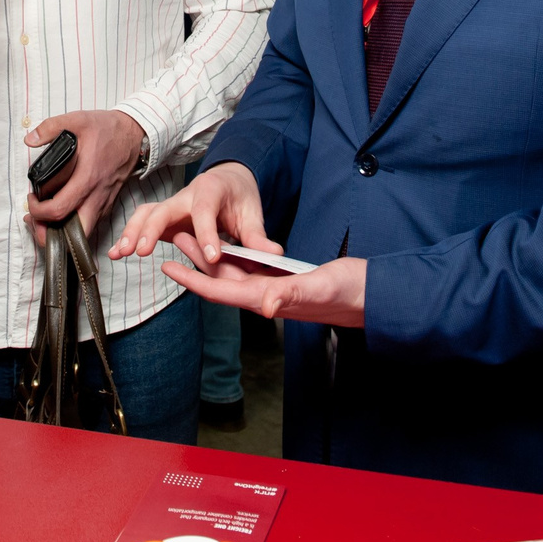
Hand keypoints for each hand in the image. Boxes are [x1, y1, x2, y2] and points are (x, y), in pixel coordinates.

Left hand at [24, 110, 145, 241]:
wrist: (133, 134)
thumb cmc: (108, 129)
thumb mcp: (78, 120)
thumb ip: (51, 127)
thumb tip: (30, 139)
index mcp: (87, 178)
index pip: (59, 209)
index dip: (39, 211)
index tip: (31, 199)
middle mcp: (97, 196)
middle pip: (75, 233)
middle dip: (51, 235)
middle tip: (36, 222)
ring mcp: (104, 202)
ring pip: (84, 232)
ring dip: (63, 233)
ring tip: (45, 220)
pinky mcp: (107, 203)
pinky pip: (90, 222)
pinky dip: (74, 224)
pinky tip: (62, 212)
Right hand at [110, 162, 277, 265]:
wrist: (228, 180)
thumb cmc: (240, 197)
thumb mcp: (253, 214)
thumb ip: (258, 236)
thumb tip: (273, 255)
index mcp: (211, 191)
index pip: (205, 211)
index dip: (207, 233)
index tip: (212, 256)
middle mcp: (186, 195)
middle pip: (164, 208)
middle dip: (152, 229)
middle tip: (143, 251)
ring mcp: (172, 204)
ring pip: (147, 214)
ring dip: (132, 232)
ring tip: (121, 253)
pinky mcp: (165, 216)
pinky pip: (143, 222)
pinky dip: (128, 236)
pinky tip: (115, 253)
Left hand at [163, 252, 367, 328]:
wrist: (374, 295)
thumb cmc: (350, 293)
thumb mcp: (320, 288)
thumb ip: (291, 295)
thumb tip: (264, 305)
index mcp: (269, 298)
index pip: (221, 291)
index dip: (193, 280)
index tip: (168, 268)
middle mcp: (267, 296)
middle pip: (223, 279)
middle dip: (197, 260)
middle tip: (176, 237)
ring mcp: (276, 289)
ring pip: (236, 272)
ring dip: (214, 256)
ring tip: (195, 235)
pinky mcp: (287, 281)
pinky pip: (254, 270)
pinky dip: (238, 256)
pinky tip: (232, 245)